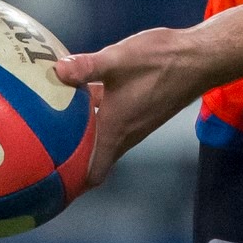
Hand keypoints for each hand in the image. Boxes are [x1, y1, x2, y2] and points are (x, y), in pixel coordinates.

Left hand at [55, 27, 205, 187]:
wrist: (198, 59)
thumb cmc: (160, 63)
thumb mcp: (118, 60)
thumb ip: (86, 66)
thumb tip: (56, 71)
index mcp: (116, 130)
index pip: (94, 173)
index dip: (73, 183)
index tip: (52, 181)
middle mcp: (125, 133)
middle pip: (94, 156)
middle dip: (71, 155)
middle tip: (45, 145)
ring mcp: (136, 122)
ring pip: (103, 136)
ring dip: (84, 132)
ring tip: (56, 118)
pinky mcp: (142, 108)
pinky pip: (113, 120)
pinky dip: (97, 114)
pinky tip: (84, 91)